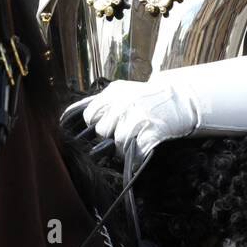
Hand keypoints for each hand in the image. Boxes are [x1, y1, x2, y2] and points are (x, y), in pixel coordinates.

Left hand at [82, 75, 202, 157]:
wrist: (179, 99)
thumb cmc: (146, 98)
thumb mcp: (121, 91)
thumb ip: (99, 102)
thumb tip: (66, 117)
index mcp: (114, 92)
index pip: (90, 115)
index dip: (96, 124)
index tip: (107, 124)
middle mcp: (124, 102)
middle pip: (103, 131)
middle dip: (111, 135)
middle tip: (125, 130)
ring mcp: (138, 117)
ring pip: (119, 143)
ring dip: (125, 147)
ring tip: (136, 137)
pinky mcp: (152, 131)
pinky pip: (136, 152)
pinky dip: (138, 155)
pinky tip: (143, 146)